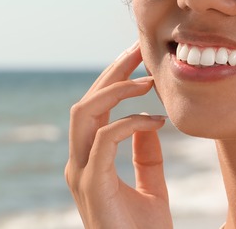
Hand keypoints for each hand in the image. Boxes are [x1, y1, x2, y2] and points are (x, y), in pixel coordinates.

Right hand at [66, 43, 171, 228]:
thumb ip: (146, 154)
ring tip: (148, 80)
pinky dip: (130, 122)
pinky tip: (157, 121)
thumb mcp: (151, 185)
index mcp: (90, 161)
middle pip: (86, 101)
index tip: (139, 59)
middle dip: (112, 72)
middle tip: (140, 50)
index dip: (114, 79)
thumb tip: (151, 121)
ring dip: (116, 89)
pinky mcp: (92, 185)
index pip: (95, 108)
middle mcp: (79, 163)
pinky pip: (105, 139)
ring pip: (85, 112)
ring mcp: (81, 173)